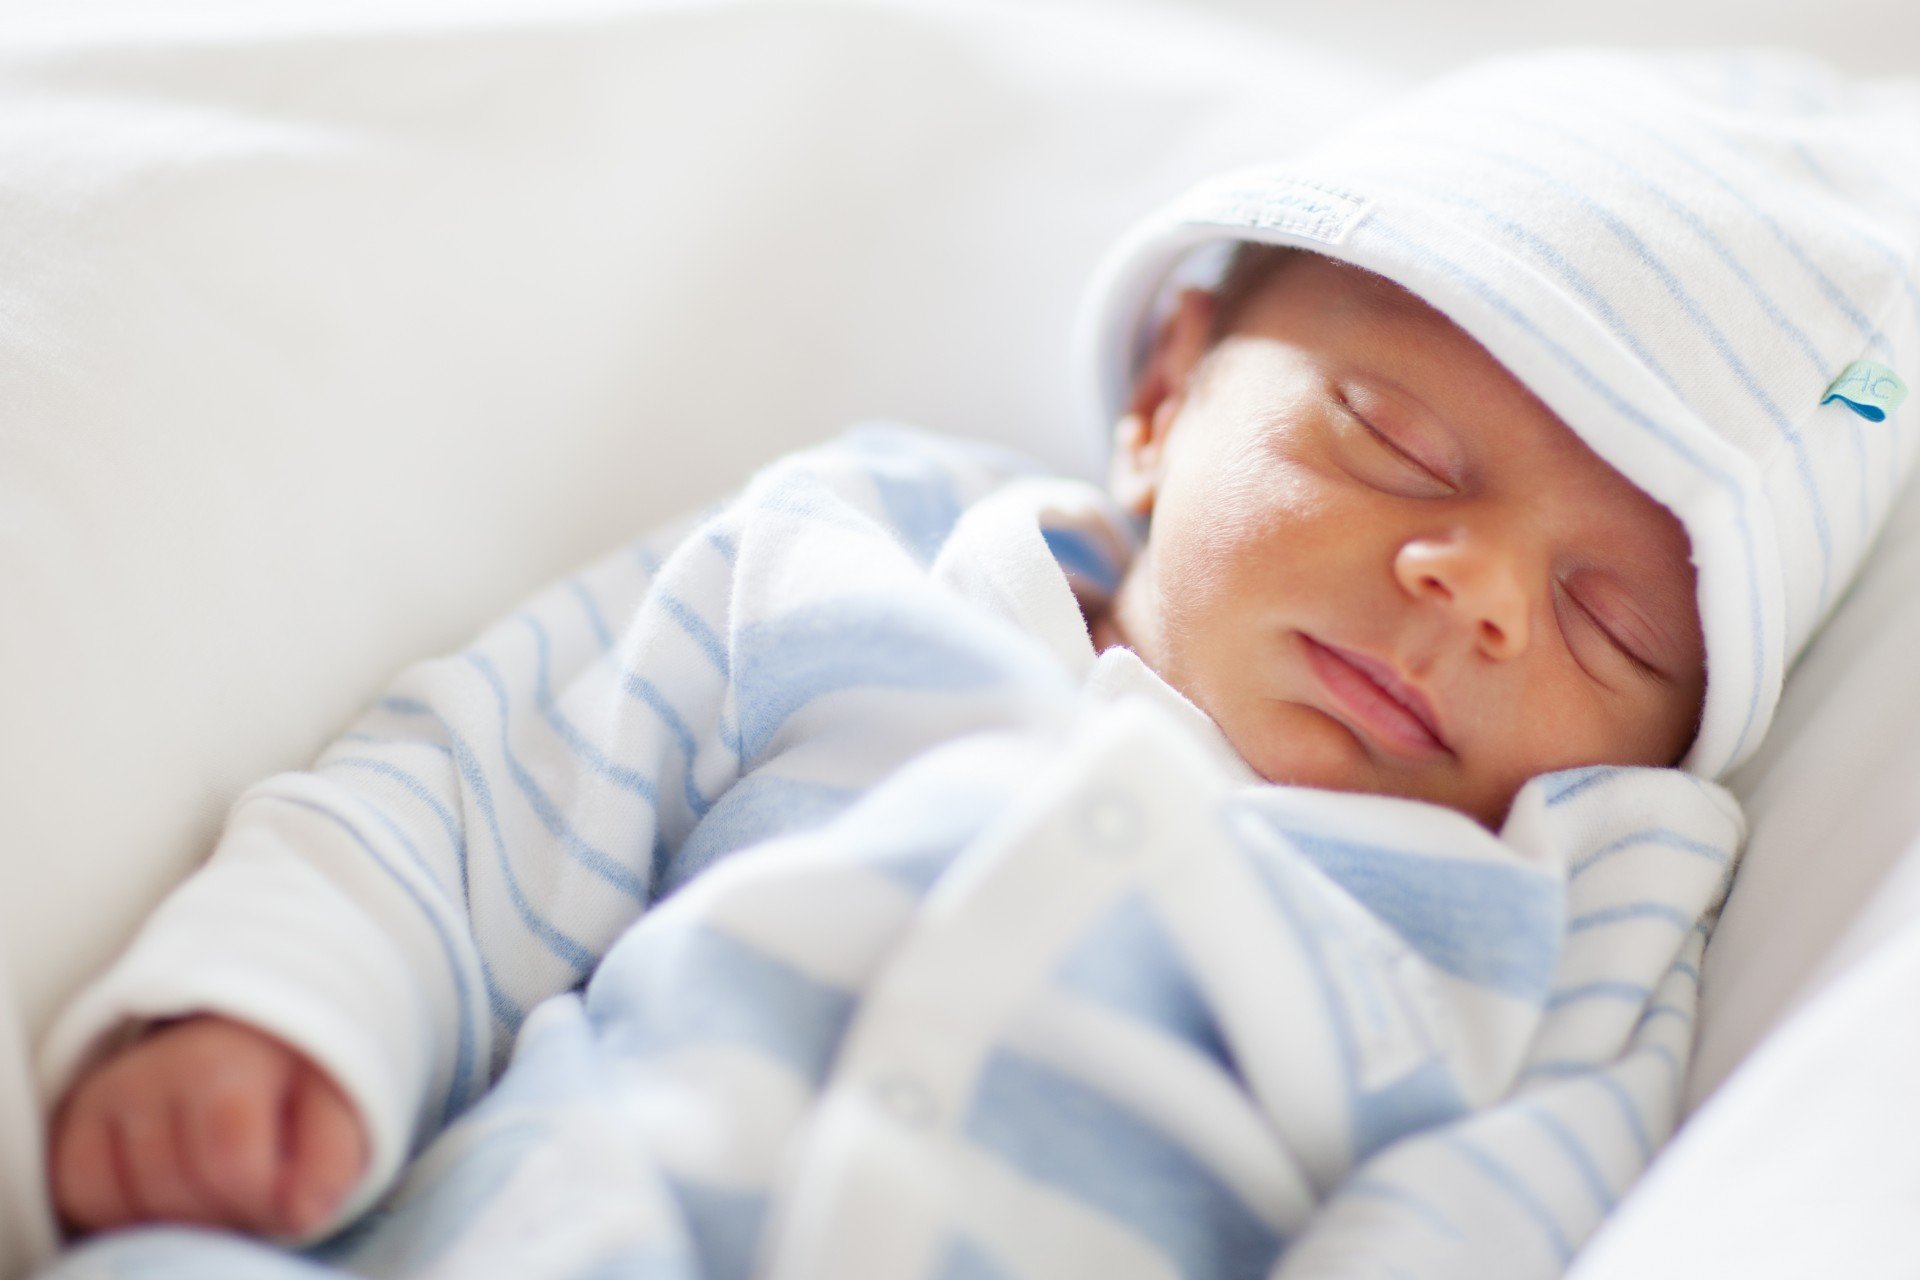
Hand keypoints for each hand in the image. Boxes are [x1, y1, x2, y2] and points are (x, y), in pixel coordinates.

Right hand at [49, 1014, 367, 1237]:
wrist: (245, 1034)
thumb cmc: (294, 1076)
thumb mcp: (337, 1107)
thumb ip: (332, 1161)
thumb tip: (303, 1214)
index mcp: (224, 1060)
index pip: (228, 1163)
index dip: (263, 1200)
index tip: (289, 1195)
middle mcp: (150, 1071)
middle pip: (176, 1193)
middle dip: (226, 1215)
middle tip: (255, 1192)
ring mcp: (105, 1096)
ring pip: (128, 1205)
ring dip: (181, 1219)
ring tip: (219, 1188)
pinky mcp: (74, 1122)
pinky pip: (83, 1196)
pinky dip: (125, 1213)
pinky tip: (170, 1194)